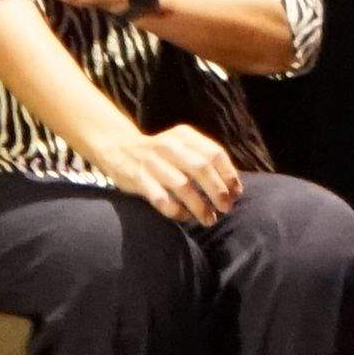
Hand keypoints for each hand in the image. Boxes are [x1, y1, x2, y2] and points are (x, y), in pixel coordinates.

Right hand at [86, 119, 237, 225]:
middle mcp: (169, 146)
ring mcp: (152, 162)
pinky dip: (176, 211)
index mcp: (184, 136)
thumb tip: (233, 186)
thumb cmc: (159, 153)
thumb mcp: (181, 145)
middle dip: (218, 191)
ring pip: (183, 186)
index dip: (229, 175)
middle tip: (226, 208)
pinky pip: (161, 199)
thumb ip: (203, 159)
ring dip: (199, 206)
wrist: (117, 147)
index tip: (236, 193)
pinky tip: (185, 217)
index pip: (215, 154)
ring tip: (209, 219)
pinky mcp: (138, 178)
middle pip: (202, 168)